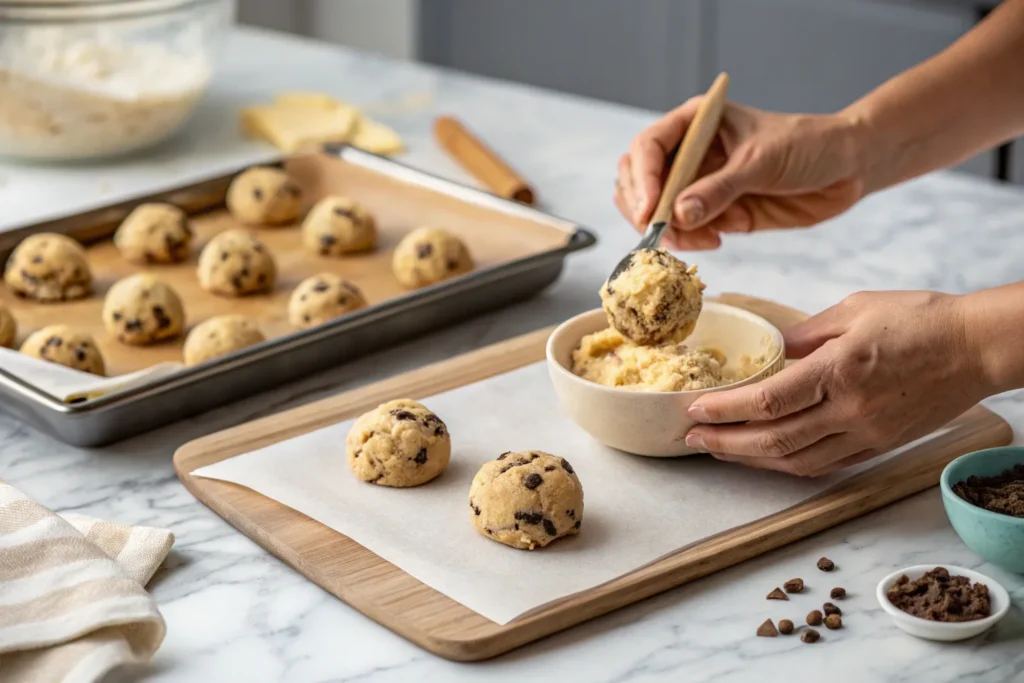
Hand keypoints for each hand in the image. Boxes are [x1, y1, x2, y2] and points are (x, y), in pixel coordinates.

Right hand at [614, 98, 867, 249]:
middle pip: (638, 180)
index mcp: (695, 123)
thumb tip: (679, 215)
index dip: (644, 179)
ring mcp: (696, 183)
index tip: (652, 211)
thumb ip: (720, 188)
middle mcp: (688, 152)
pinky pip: (681, 231)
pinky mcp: (710, 211)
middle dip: (647, 209)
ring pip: (655, 211)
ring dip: (669, 231)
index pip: (648, 147)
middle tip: (663, 233)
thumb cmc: (807, 146)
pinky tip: (715, 240)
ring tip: (704, 239)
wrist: (844, 169)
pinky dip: (688, 241)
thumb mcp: (762, 162)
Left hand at [683, 291, 987, 475]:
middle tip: (692, 440)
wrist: (978, 347)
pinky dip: (789, 465)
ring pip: (797, 461)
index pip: (768, 401)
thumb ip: (806, 332)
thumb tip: (772, 347)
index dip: (725, 410)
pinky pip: (826, 464)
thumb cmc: (920, 319)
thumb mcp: (855, 309)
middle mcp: (850, 410)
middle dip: (726, 443)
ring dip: (752, 461)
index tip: (695, 411)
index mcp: (839, 371)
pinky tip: (766, 457)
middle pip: (774, 441)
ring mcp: (867, 433)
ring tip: (720, 451)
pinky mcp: (880, 445)